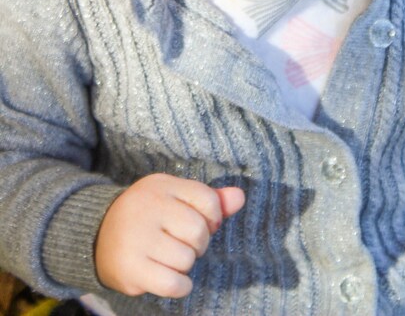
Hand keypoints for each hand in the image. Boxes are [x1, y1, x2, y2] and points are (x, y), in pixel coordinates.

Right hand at [94, 173, 244, 297]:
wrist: (97, 236)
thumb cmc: (149, 216)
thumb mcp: (175, 198)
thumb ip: (210, 199)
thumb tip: (240, 198)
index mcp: (161, 185)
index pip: (208, 200)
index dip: (213, 218)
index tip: (203, 223)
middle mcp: (147, 208)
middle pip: (198, 232)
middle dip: (199, 244)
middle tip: (184, 244)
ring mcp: (136, 238)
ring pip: (186, 259)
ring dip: (185, 265)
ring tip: (170, 258)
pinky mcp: (130, 268)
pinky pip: (172, 284)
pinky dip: (180, 286)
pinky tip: (172, 278)